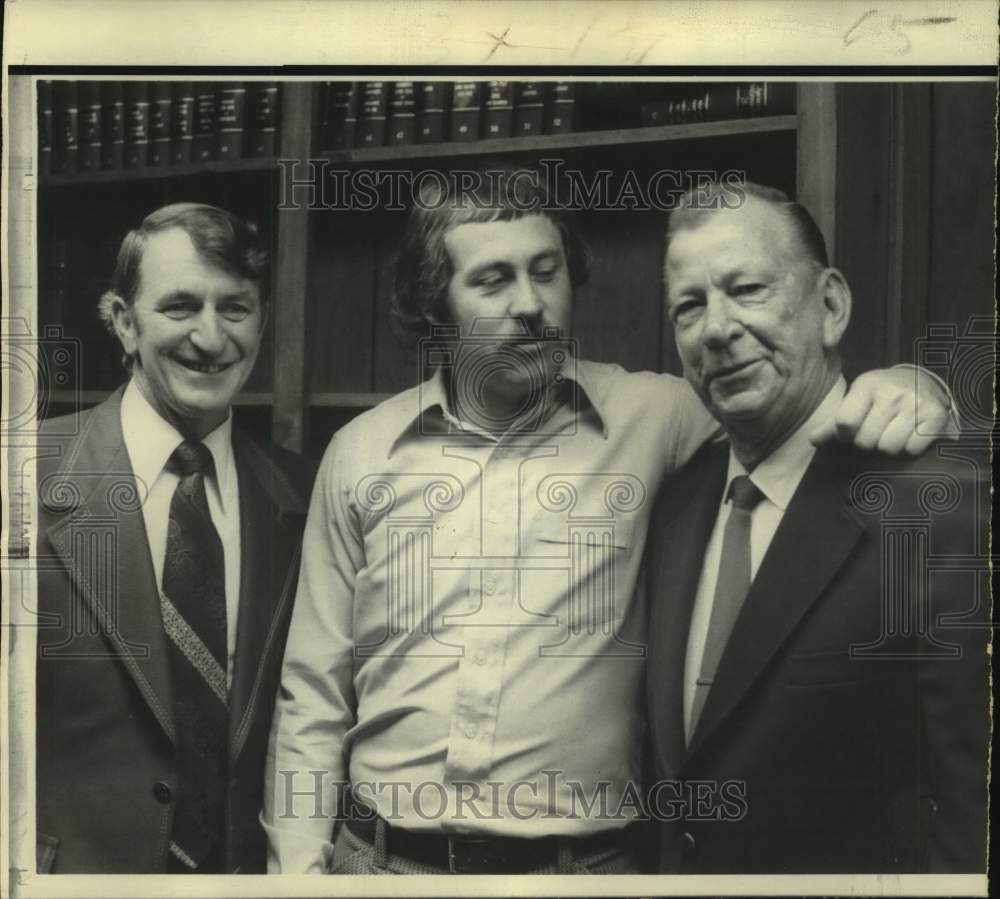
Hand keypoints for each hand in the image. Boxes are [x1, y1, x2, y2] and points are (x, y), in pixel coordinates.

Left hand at [809, 367, 957, 454]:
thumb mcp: (856, 399)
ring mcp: (916, 404)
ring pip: (888, 448)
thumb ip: (834, 422)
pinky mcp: (936, 416)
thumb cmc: (881, 394)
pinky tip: (909, 433)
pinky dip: (908, 447)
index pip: (845, 422)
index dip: (844, 435)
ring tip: (891, 432)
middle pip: (866, 441)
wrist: (922, 380)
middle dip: (866, 442)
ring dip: (887, 446)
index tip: (850, 431)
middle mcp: (893, 393)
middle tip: (875, 431)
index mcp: (868, 385)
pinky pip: (912, 449)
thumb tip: (813, 440)